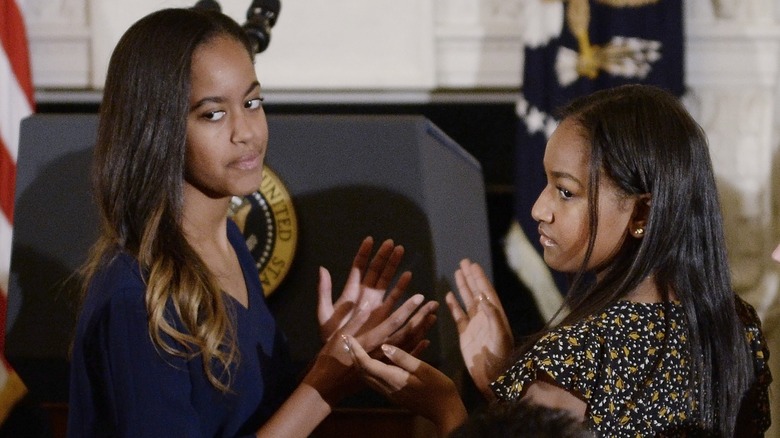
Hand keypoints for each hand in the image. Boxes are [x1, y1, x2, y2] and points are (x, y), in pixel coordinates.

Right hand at [303, 293, 437, 405]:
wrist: (329, 384)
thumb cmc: (330, 357)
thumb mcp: (336, 336)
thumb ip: (353, 320)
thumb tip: (366, 302)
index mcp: (370, 341)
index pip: (393, 322)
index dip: (407, 309)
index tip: (419, 296)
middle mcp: (381, 352)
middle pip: (406, 333)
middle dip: (420, 317)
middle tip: (433, 304)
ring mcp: (385, 362)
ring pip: (409, 345)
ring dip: (422, 330)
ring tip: (433, 316)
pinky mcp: (385, 369)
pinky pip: (405, 360)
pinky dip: (417, 349)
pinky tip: (427, 340)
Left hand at [317, 237, 411, 342]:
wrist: (341, 357)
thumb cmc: (331, 336)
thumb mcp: (324, 314)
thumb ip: (324, 291)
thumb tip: (322, 268)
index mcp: (350, 292)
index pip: (358, 267)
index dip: (364, 253)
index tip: (370, 239)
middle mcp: (365, 295)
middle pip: (376, 270)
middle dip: (384, 255)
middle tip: (392, 242)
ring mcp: (376, 304)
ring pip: (386, 280)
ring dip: (394, 266)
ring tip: (401, 251)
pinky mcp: (384, 315)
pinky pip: (394, 298)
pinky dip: (400, 286)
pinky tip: (407, 275)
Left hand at [344, 335, 466, 436]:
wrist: (445, 412)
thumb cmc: (439, 388)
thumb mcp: (424, 369)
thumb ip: (403, 358)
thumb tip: (384, 347)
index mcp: (393, 379)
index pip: (367, 364)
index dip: (356, 350)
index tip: (348, 337)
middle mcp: (387, 388)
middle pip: (362, 372)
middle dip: (352, 355)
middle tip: (346, 340)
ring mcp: (390, 393)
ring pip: (367, 378)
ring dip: (359, 363)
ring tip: (354, 349)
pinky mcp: (394, 395)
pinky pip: (375, 381)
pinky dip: (368, 369)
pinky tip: (371, 361)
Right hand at [446, 259, 513, 399]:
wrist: (493, 378)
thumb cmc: (500, 358)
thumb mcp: (500, 337)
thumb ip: (493, 317)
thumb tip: (484, 298)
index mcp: (495, 315)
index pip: (486, 292)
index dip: (479, 278)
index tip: (472, 265)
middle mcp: (485, 317)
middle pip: (477, 292)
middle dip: (471, 277)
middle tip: (464, 262)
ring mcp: (475, 325)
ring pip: (467, 301)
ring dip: (463, 287)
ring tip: (457, 273)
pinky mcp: (465, 335)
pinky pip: (458, 316)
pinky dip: (454, 305)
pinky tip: (448, 295)